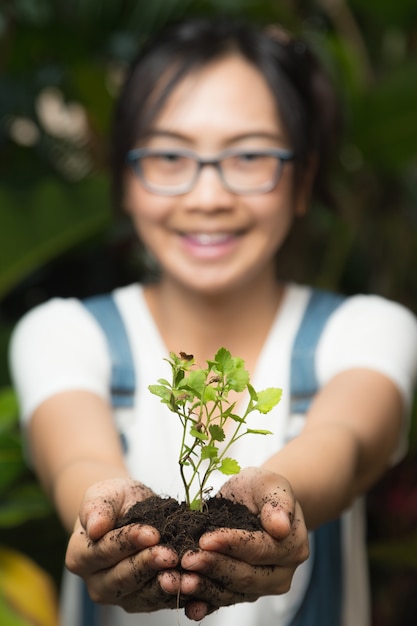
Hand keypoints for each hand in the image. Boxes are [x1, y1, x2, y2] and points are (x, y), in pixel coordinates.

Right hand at [65, 478, 182, 611]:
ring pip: (142, 595)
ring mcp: (120, 596)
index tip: (152, 533)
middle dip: (148, 565)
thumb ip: (97, 508)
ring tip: (184, 575)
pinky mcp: (143, 601)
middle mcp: (96, 583)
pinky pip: (160, 602)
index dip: (128, 542)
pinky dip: (178, 595)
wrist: (131, 510)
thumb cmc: (115, 501)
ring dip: (165, 586)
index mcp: (80, 557)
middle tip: (170, 554)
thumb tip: (95, 527)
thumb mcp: (104, 494)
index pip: (104, 552)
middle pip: (122, 578)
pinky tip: (193, 584)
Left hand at [178, 467, 308, 620]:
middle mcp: (280, 574)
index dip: (232, 545)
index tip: (206, 539)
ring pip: (231, 593)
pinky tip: (188, 607)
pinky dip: (204, 604)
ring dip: (203, 590)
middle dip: (213, 568)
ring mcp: (260, 587)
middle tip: (186, 559)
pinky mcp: (240, 593)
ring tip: (178, 582)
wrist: (254, 501)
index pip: (260, 549)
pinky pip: (221, 601)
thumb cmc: (262, 489)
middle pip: (245, 576)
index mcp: (292, 547)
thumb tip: (281, 526)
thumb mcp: (271, 484)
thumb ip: (278, 502)